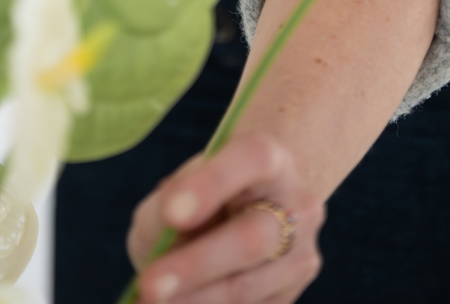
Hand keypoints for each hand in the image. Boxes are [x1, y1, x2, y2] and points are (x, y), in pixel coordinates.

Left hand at [127, 134, 323, 302]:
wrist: (246, 214)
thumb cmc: (202, 196)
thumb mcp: (180, 186)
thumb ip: (166, 203)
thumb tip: (167, 233)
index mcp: (273, 160)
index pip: (254, 160)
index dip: (213, 185)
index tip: (172, 213)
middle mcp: (298, 206)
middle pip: (253, 237)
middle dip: (197, 264)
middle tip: (150, 285)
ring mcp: (300, 257)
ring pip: (246, 287)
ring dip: (195, 300)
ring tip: (152, 300)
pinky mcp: (288, 298)